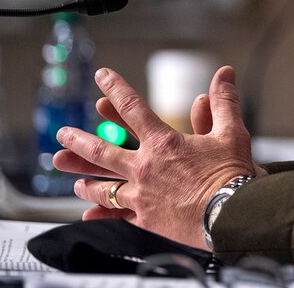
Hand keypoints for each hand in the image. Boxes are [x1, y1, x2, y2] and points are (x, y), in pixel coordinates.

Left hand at [53, 65, 260, 248]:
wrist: (230, 214)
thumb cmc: (232, 174)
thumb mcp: (231, 132)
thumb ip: (223, 102)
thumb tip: (225, 74)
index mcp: (163, 142)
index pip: (132, 107)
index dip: (115, 88)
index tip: (101, 76)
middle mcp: (144, 167)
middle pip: (102, 150)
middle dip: (79, 141)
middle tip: (62, 135)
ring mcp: (141, 195)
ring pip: (103, 186)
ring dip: (85, 179)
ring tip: (75, 180)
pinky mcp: (145, 219)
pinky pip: (115, 217)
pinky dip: (100, 215)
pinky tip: (87, 214)